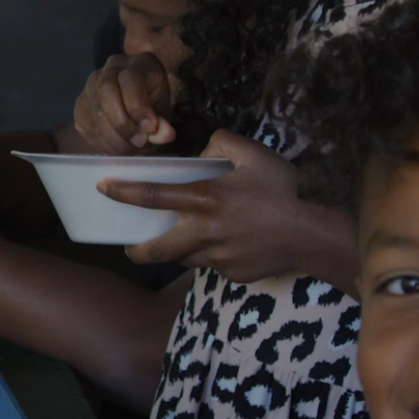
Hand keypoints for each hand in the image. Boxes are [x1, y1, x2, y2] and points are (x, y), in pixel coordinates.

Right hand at [73, 53, 176, 155]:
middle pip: (106, 91)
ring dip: (115, 138)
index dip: (138, 106)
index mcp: (139, 63)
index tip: (150, 128)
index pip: (130, 78)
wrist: (135, 111)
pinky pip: (88, 126)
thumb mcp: (163, 114)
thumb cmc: (152, 107)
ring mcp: (92, 85)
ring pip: (95, 112)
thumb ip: (163, 124)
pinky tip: (118, 149)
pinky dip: (104, 143)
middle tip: (140, 142)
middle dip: (123, 123)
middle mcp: (112, 68)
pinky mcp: (81, 105)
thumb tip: (164, 135)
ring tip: (132, 150)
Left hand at [97, 130, 305, 280]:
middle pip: (157, 249)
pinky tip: (231, 245)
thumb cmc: (285, 190)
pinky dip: (214, 256)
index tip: (105, 188)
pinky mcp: (234, 274)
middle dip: (138, 251)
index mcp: (207, 199)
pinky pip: (214, 266)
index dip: (124, 192)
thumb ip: (223, 143)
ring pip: (186, 259)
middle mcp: (206, 232)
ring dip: (180, 251)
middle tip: (131, 247)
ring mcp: (219, 258)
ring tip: (187, 241)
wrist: (313, 234)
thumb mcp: (255, 154)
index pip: (154, 196)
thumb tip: (205, 151)